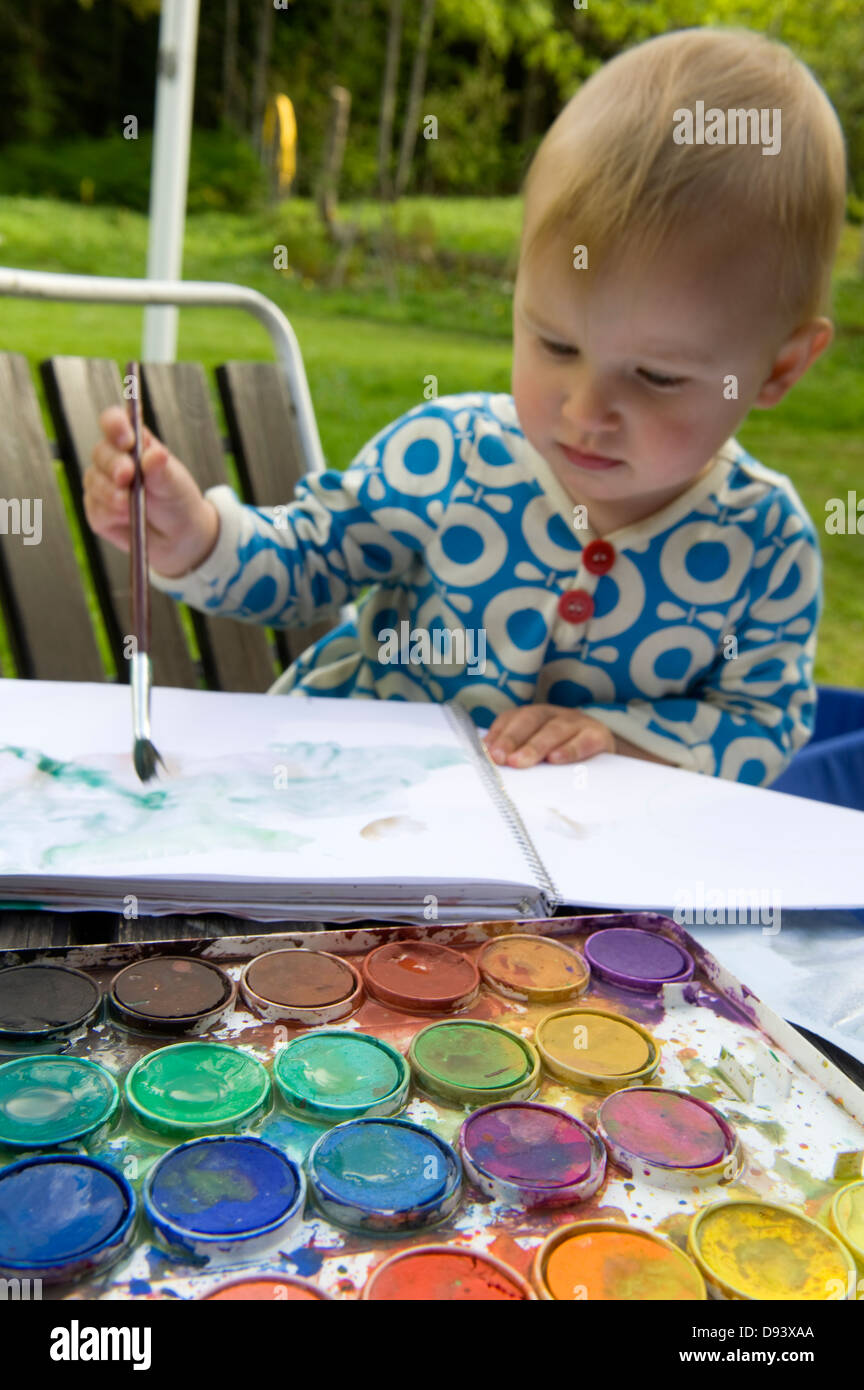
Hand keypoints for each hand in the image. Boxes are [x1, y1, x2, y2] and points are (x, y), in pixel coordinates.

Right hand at [83, 406, 219, 578]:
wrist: (178, 537)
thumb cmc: (177, 501)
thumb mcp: (175, 484)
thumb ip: (161, 470)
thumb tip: (154, 455)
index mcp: (134, 443)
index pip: (114, 422)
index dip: (115, 425)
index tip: (127, 440)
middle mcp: (113, 459)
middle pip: (100, 452)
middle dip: (114, 465)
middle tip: (127, 477)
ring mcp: (102, 484)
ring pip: (94, 481)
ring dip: (111, 493)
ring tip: (130, 505)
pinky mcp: (97, 509)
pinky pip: (95, 508)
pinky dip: (110, 514)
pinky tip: (126, 518)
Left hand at [484, 705, 615, 767]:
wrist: (607, 759)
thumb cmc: (563, 758)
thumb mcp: (539, 755)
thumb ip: (516, 756)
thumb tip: (490, 764)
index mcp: (536, 716)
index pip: (512, 718)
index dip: (499, 734)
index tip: (488, 753)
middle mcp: (555, 714)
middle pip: (530, 720)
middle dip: (512, 739)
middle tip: (501, 759)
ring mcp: (578, 723)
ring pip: (554, 730)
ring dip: (535, 746)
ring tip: (521, 762)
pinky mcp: (599, 736)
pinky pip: (584, 741)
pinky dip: (570, 750)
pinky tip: (556, 759)